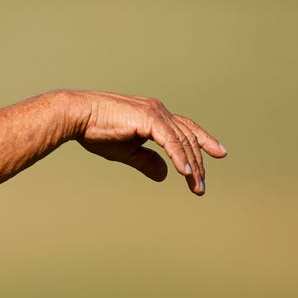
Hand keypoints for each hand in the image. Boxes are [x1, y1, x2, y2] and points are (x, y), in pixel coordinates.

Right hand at [73, 91, 226, 194]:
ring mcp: (155, 113)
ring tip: (196, 186)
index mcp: (154, 115)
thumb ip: (147, 161)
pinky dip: (179, 157)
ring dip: (191, 165)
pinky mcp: (149, 118)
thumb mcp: (127, 151)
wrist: (78, 116)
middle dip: (198, 161)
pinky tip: (185, 173)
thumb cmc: (97, 131)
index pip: (185, 129)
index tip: (219, 153)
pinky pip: (171, 141)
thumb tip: (165, 175)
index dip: (203, 141)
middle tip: (201, 185)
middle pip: (188, 137)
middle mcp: (159, 111)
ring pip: (182, 141)